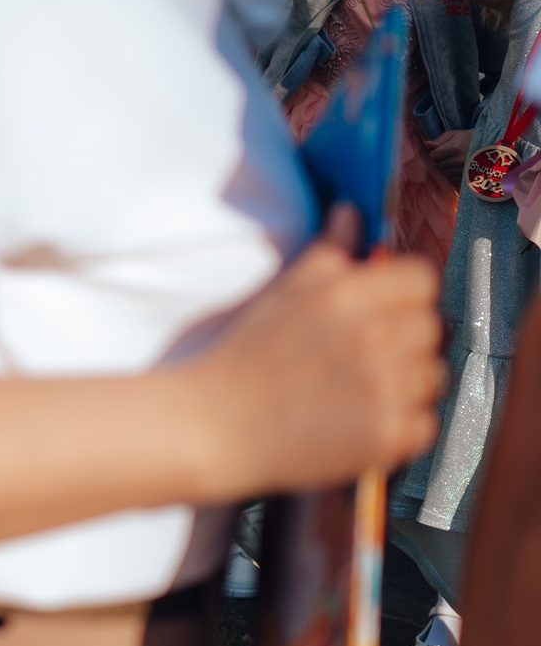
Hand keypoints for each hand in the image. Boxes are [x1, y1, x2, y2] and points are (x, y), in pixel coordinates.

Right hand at [189, 205, 443, 494]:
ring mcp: (383, 389)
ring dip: (404, 382)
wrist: (215, 424)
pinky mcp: (387, 433)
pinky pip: (425, 421)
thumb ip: (327, 250)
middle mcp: (371, 338)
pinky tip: (359, 419)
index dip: (404, 292)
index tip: (384, 310)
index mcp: (345, 296)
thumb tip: (351, 212)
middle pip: (431, 327)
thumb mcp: (282, 291)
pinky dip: (399, 424)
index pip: (421, 278)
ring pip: (432, 375)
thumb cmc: (246, 356)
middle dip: (404, 338)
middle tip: (363, 355)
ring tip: (357, 390)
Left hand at [430, 128, 474, 183]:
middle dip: (438, 160)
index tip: (440, 149)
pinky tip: (456, 166)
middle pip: (437, 165)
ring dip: (443, 167)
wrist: (489, 147)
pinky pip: (451, 177)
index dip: (434, 152)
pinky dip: (450, 172)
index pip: (433, 155)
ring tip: (451, 160)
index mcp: (455, 148)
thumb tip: (426, 144)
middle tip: (446, 155)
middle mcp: (459, 160)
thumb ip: (439, 140)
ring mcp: (463, 170)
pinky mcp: (467, 176)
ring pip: (443, 172)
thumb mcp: (454, 134)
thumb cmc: (469, 138)